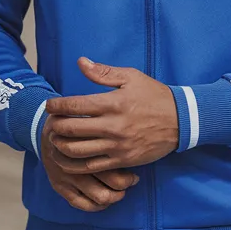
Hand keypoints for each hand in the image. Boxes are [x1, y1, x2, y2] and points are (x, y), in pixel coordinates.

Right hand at [41, 118, 140, 210]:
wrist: (46, 131)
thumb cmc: (75, 120)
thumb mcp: (89, 115)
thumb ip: (106, 121)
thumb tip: (135, 120)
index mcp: (87, 143)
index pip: (115, 162)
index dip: (129, 169)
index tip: (135, 164)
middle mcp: (78, 162)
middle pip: (112, 181)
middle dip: (126, 183)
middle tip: (132, 179)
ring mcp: (67, 176)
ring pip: (99, 196)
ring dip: (114, 196)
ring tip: (121, 192)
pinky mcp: (59, 185)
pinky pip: (80, 204)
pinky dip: (96, 205)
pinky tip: (104, 200)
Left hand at [45, 57, 179, 173]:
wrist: (181, 120)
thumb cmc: (154, 95)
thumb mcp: (131, 77)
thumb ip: (104, 72)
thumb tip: (81, 62)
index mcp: (113, 103)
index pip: (75, 105)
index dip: (56, 106)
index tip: (50, 105)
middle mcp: (112, 126)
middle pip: (71, 130)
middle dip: (55, 126)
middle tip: (50, 122)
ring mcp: (117, 146)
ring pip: (77, 151)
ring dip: (60, 146)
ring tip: (56, 139)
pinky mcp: (122, 160)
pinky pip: (92, 167)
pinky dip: (74, 164)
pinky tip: (68, 158)